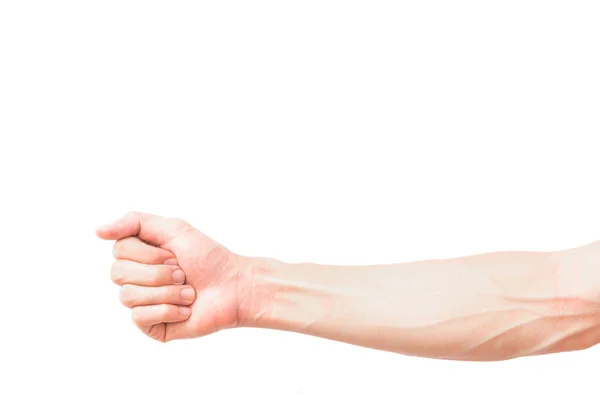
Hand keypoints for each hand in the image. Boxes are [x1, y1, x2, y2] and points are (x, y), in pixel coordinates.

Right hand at [96, 211, 245, 341]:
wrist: (233, 287)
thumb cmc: (207, 257)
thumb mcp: (173, 229)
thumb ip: (134, 222)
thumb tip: (96, 231)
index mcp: (140, 255)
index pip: (118, 251)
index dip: (148, 253)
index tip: (174, 254)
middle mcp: (137, 278)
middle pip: (118, 273)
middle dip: (157, 272)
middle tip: (182, 273)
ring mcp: (143, 303)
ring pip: (127, 296)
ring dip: (166, 291)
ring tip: (189, 292)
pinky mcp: (151, 325)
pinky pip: (139, 317)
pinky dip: (168, 309)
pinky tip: (186, 309)